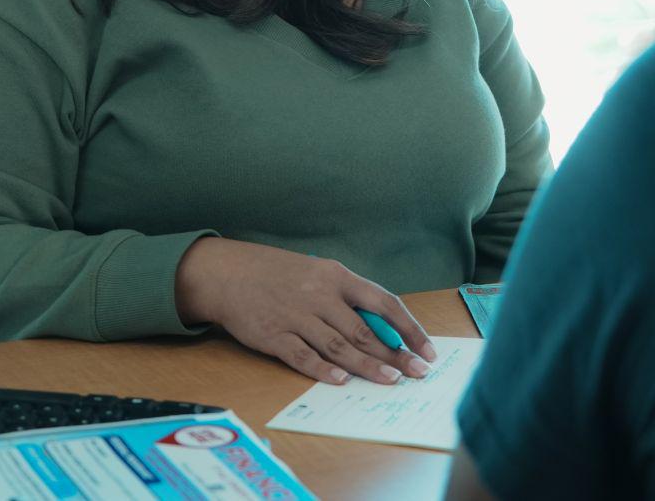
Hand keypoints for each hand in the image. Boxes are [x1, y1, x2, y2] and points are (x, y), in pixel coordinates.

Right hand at [173, 238, 438, 385]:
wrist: (227, 272)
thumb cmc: (279, 274)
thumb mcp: (318, 273)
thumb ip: (347, 298)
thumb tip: (383, 329)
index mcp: (336, 276)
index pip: (383, 302)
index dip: (408, 327)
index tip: (427, 348)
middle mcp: (319, 295)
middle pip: (364, 330)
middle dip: (395, 354)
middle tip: (417, 373)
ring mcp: (296, 316)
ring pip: (339, 346)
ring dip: (367, 365)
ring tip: (390, 380)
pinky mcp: (273, 335)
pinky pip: (303, 356)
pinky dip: (323, 370)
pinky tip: (342, 381)